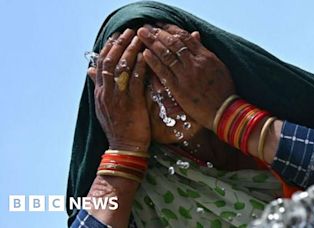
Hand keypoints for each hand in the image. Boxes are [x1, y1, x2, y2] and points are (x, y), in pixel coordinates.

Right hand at [88, 28, 149, 150]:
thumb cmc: (118, 127)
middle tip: (129, 31)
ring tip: (138, 38)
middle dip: (119, 44)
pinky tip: (146, 57)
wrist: (125, 148)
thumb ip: (99, 88)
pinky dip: (140, 67)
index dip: (108, 48)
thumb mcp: (103, 107)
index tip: (115, 37)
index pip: (100, 65)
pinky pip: (135, 81)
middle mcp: (106, 93)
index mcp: (100, 93)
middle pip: (109, 62)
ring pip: (121, 68)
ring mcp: (118, 98)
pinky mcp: (132, 104)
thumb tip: (90, 71)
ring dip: (130, 50)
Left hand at [137, 24, 234, 129]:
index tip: (160, 25)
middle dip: (158, 32)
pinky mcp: (179, 89)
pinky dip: (153, 62)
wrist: (225, 111)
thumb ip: (204, 50)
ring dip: (152, 43)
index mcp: (206, 56)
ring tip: (141, 34)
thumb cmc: (224, 90)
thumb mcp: (218, 66)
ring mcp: (186, 76)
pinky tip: (145, 53)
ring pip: (167, 54)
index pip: (185, 37)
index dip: (170, 29)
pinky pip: (164, 72)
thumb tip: (195, 34)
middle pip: (173, 42)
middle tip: (146, 26)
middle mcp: (195, 63)